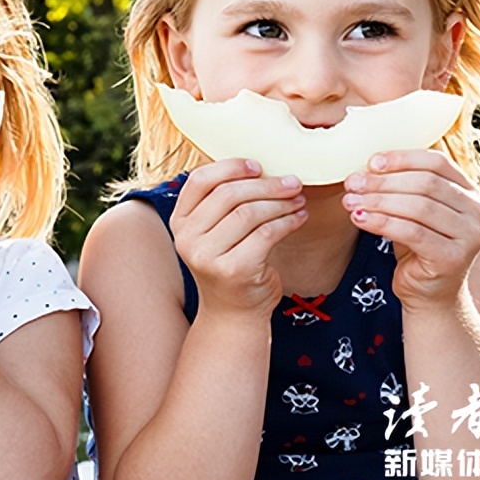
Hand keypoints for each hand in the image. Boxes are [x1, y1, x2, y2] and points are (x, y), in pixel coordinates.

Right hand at [169, 159, 304, 316]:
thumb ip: (222, 203)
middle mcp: (187, 238)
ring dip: (280, 203)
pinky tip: (299, 218)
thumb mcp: (215, 232)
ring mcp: (207, 256)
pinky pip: (266, 234)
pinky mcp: (233, 270)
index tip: (258, 166)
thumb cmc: (230, 264)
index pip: (201, 180)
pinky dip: (287, 222)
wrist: (233, 313)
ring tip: (297, 200)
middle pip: (229, 194)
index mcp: (180, 221)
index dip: (231, 167)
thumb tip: (258, 167)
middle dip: (266, 185)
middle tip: (292, 183)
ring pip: (249, 212)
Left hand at [343, 150, 479, 308]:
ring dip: (378, 201)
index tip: (370, 162)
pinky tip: (359, 219)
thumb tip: (365, 167)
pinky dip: (382, 223)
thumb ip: (401, 187)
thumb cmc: (416, 245)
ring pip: (419, 207)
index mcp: (469, 192)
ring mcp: (469, 236)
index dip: (402, 159)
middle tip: (352, 183)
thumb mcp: (411, 211)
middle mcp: (477, 211)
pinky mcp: (453, 258)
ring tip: (350, 201)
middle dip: (383, 182)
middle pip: (426, 184)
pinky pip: (412, 233)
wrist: (428, 292)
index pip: (437, 163)